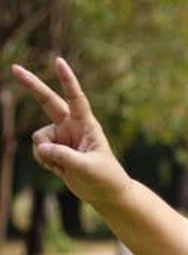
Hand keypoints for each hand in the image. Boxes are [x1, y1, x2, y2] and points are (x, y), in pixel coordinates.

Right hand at [10, 58, 130, 207]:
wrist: (105, 193)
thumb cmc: (105, 177)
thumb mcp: (86, 167)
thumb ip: (64, 156)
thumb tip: (40, 147)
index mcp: (87, 124)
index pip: (76, 98)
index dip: (67, 80)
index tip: (58, 61)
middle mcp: (72, 126)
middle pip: (48, 101)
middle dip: (32, 85)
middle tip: (14, 68)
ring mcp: (61, 137)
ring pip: (39, 138)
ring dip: (46, 154)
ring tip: (65, 166)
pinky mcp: (54, 149)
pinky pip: (38, 151)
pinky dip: (45, 162)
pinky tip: (60, 170)